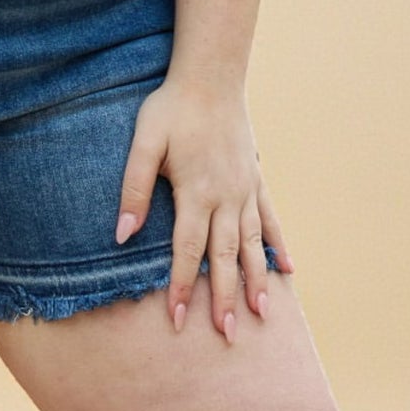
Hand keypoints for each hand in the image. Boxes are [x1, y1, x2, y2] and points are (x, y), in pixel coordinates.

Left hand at [114, 75, 294, 339]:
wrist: (212, 76)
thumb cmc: (171, 109)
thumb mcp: (143, 144)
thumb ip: (133, 190)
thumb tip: (121, 235)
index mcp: (197, 191)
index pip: (188, 249)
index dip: (183, 286)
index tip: (179, 319)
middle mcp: (227, 196)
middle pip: (225, 257)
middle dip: (225, 298)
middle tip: (228, 334)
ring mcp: (246, 189)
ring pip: (253, 244)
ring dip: (257, 281)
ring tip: (264, 314)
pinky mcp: (256, 180)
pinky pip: (271, 219)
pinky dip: (278, 245)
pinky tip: (288, 270)